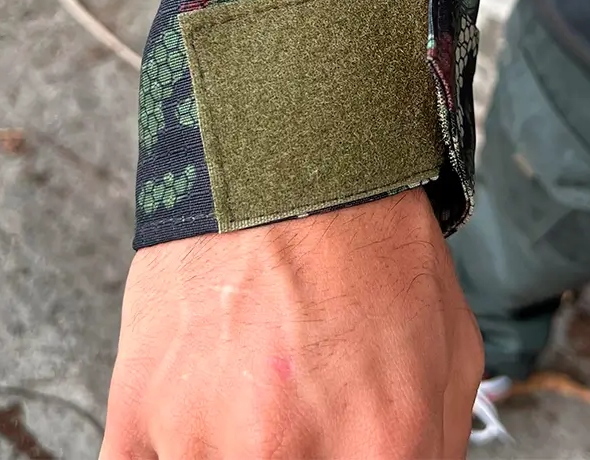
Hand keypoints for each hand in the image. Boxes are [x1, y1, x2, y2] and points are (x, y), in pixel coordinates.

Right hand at [100, 188, 483, 458]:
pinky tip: (201, 420)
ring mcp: (200, 436)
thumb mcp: (451, 347)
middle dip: (300, 456)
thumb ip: (437, 449)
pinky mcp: (138, 408)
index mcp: (382, 448)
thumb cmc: (371, 243)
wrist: (293, 158)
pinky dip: (176, 453)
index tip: (340, 452)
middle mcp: (283, 455)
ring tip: (254, 403)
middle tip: (298, 423)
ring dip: (233, 450)